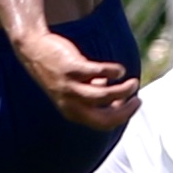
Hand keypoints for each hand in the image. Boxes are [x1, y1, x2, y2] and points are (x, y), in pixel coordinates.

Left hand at [16, 26, 140, 130]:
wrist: (34, 49)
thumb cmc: (58, 69)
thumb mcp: (74, 88)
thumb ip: (92, 92)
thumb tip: (112, 92)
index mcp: (73, 112)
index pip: (103, 124)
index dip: (122, 116)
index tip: (133, 103)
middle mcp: (71, 104)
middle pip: (106, 117)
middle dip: (126, 110)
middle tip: (137, 98)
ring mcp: (71, 87)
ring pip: (105, 95)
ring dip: (124, 90)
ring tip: (132, 81)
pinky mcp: (72, 69)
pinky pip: (99, 73)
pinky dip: (113, 72)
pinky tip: (118, 70)